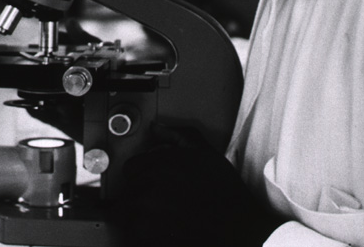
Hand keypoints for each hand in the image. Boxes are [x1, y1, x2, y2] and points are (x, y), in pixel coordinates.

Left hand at [116, 124, 285, 246]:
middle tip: (162, 204)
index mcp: (156, 166)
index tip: (154, 185)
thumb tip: (156, 128)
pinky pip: (133, 238)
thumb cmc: (224, 193)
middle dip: (140, 197)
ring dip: (138, 218)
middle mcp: (145, 192)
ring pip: (126, 217)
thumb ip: (177, 135)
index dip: (143, 177)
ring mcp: (143, 220)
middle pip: (126, 194)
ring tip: (162, 221)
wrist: (237, 229)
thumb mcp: (204, 152)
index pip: (131, 169)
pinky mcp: (147, 243)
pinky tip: (163, 234)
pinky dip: (142, 238)